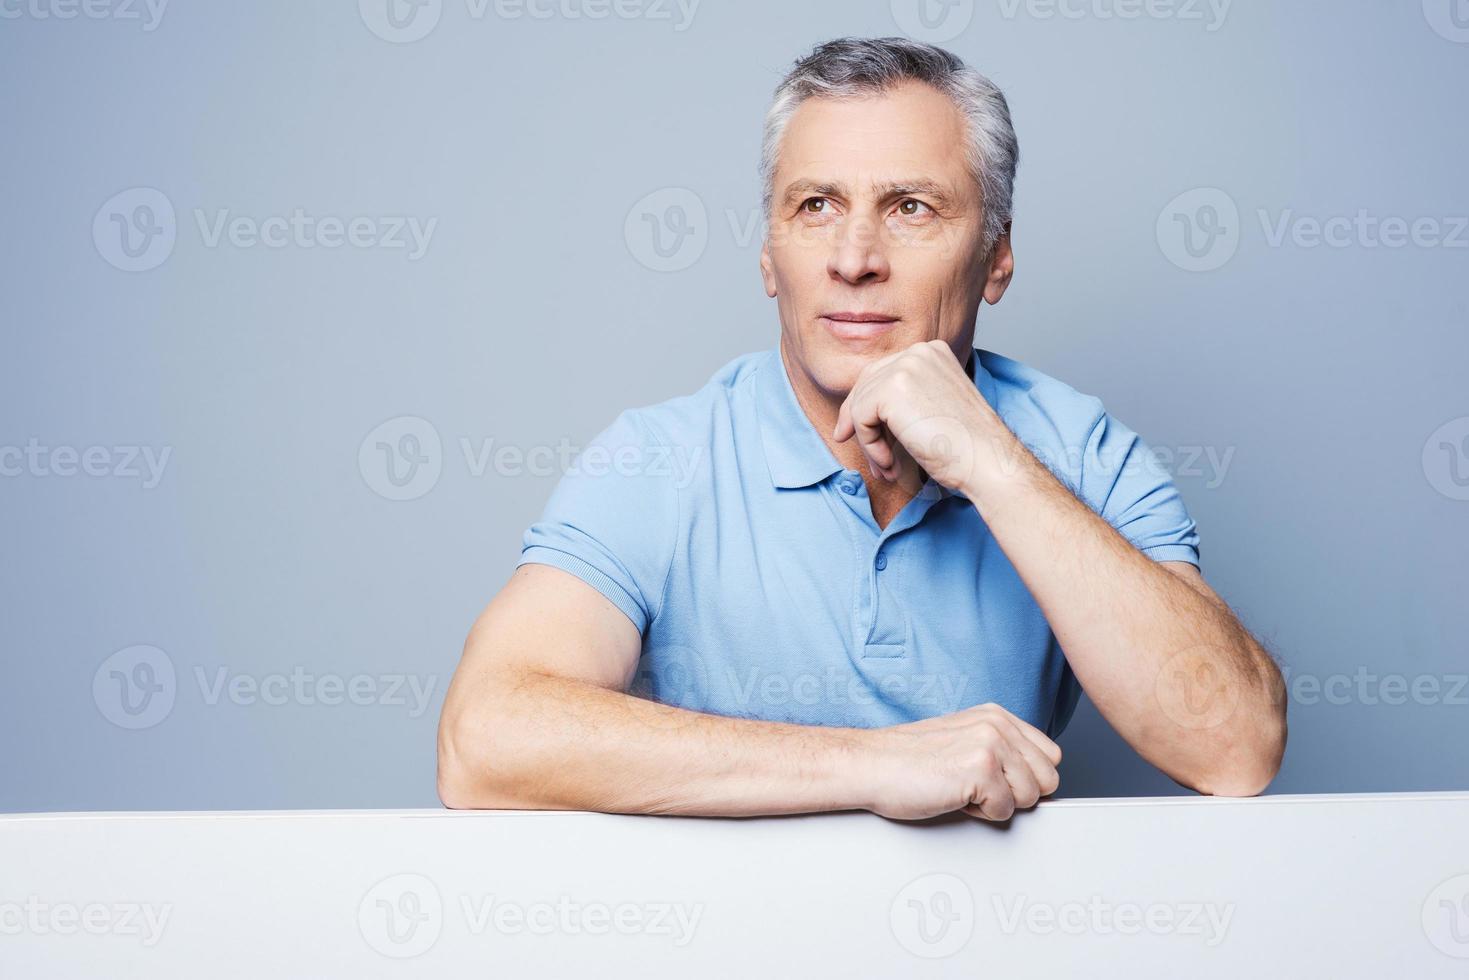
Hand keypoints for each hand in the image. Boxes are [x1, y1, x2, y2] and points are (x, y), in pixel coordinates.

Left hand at [831, 339, 1002, 495]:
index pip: (883, 374)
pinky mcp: (891, 389)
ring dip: (870, 443)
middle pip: (866, 385)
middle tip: (872, 459)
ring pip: (860, 405)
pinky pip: (860, 418)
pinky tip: (890, 465)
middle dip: (860, 423)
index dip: (868, 407)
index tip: (861, 436)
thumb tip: (855, 414)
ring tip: (887, 469)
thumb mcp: (931, 409)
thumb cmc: (966, 446)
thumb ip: (902, 401)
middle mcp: (918, 352)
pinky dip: (870, 447)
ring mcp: (904, 366)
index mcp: (932, 352)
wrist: (986, 459)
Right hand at [861, 702, 1062, 820]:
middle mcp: (997, 725)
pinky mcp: (981, 769)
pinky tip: (953, 796)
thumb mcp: (964, 741)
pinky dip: (977, 814)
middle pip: (1048, 779)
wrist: (871, 766)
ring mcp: (991, 744)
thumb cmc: (908, 761)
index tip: (996, 781)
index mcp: (996, 716)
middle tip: (976, 787)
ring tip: (961, 789)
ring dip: (996, 804)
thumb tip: (1035, 780)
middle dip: (1016, 794)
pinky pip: (1004, 812)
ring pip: (1030, 798)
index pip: (1050, 756)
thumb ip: (1002, 751)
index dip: (1025, 779)